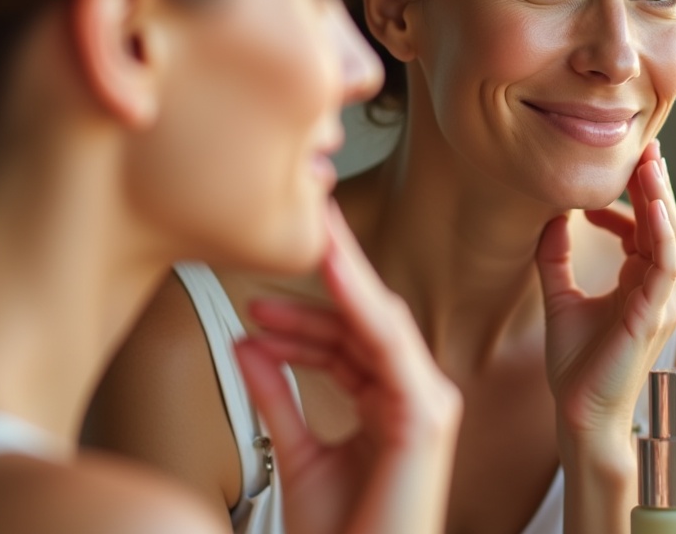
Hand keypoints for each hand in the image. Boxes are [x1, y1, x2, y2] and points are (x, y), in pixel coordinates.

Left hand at [234, 200, 460, 533]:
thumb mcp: (297, 456)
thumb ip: (278, 398)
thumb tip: (249, 344)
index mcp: (391, 405)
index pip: (349, 341)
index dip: (304, 312)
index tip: (261, 288)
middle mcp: (415, 396)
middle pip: (367, 320)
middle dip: (333, 269)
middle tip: (302, 219)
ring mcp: (426, 404)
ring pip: (380, 321)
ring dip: (343, 274)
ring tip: (311, 232)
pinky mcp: (425, 417)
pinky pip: (389, 346)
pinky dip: (360, 305)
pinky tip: (333, 272)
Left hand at [536, 139, 675, 441]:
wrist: (577, 411)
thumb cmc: (575, 365)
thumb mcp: (560, 297)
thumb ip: (556, 257)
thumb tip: (552, 218)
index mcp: (640, 285)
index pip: (646, 230)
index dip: (631, 200)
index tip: (612, 177)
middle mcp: (659, 290)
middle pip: (665, 225)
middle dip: (656, 185)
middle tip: (647, 147)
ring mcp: (663, 302)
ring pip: (670, 238)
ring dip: (661, 199)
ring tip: (650, 163)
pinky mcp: (655, 314)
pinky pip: (665, 264)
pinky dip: (658, 232)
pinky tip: (648, 205)